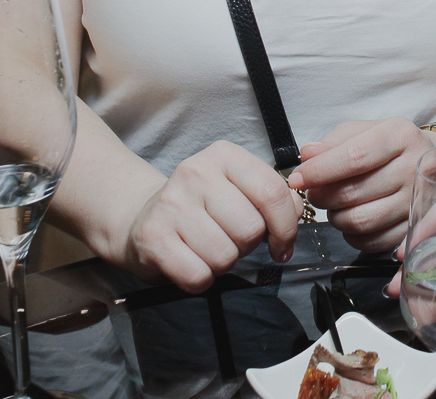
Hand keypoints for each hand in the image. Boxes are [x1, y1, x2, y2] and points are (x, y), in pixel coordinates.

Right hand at [114, 140, 303, 290]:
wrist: (141, 218)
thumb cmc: (201, 208)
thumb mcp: (238, 190)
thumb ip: (273, 198)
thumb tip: (294, 217)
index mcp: (224, 155)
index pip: (272, 192)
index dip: (286, 226)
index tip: (281, 243)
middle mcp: (195, 172)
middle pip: (251, 229)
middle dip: (247, 245)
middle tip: (229, 239)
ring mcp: (171, 204)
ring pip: (226, 255)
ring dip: (223, 263)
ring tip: (206, 248)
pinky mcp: (152, 237)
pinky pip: (199, 275)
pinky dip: (201, 279)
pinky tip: (190, 261)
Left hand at [286, 117, 435, 255]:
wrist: (433, 163)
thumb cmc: (390, 146)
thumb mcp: (364, 130)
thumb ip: (334, 141)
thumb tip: (308, 155)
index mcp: (401, 135)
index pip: (354, 157)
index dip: (320, 171)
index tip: (297, 178)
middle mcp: (414, 168)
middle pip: (355, 192)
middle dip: (323, 195)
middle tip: (314, 192)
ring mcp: (417, 201)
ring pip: (361, 220)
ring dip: (335, 217)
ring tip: (333, 205)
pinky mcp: (415, 227)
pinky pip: (373, 241)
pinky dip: (352, 235)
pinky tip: (350, 218)